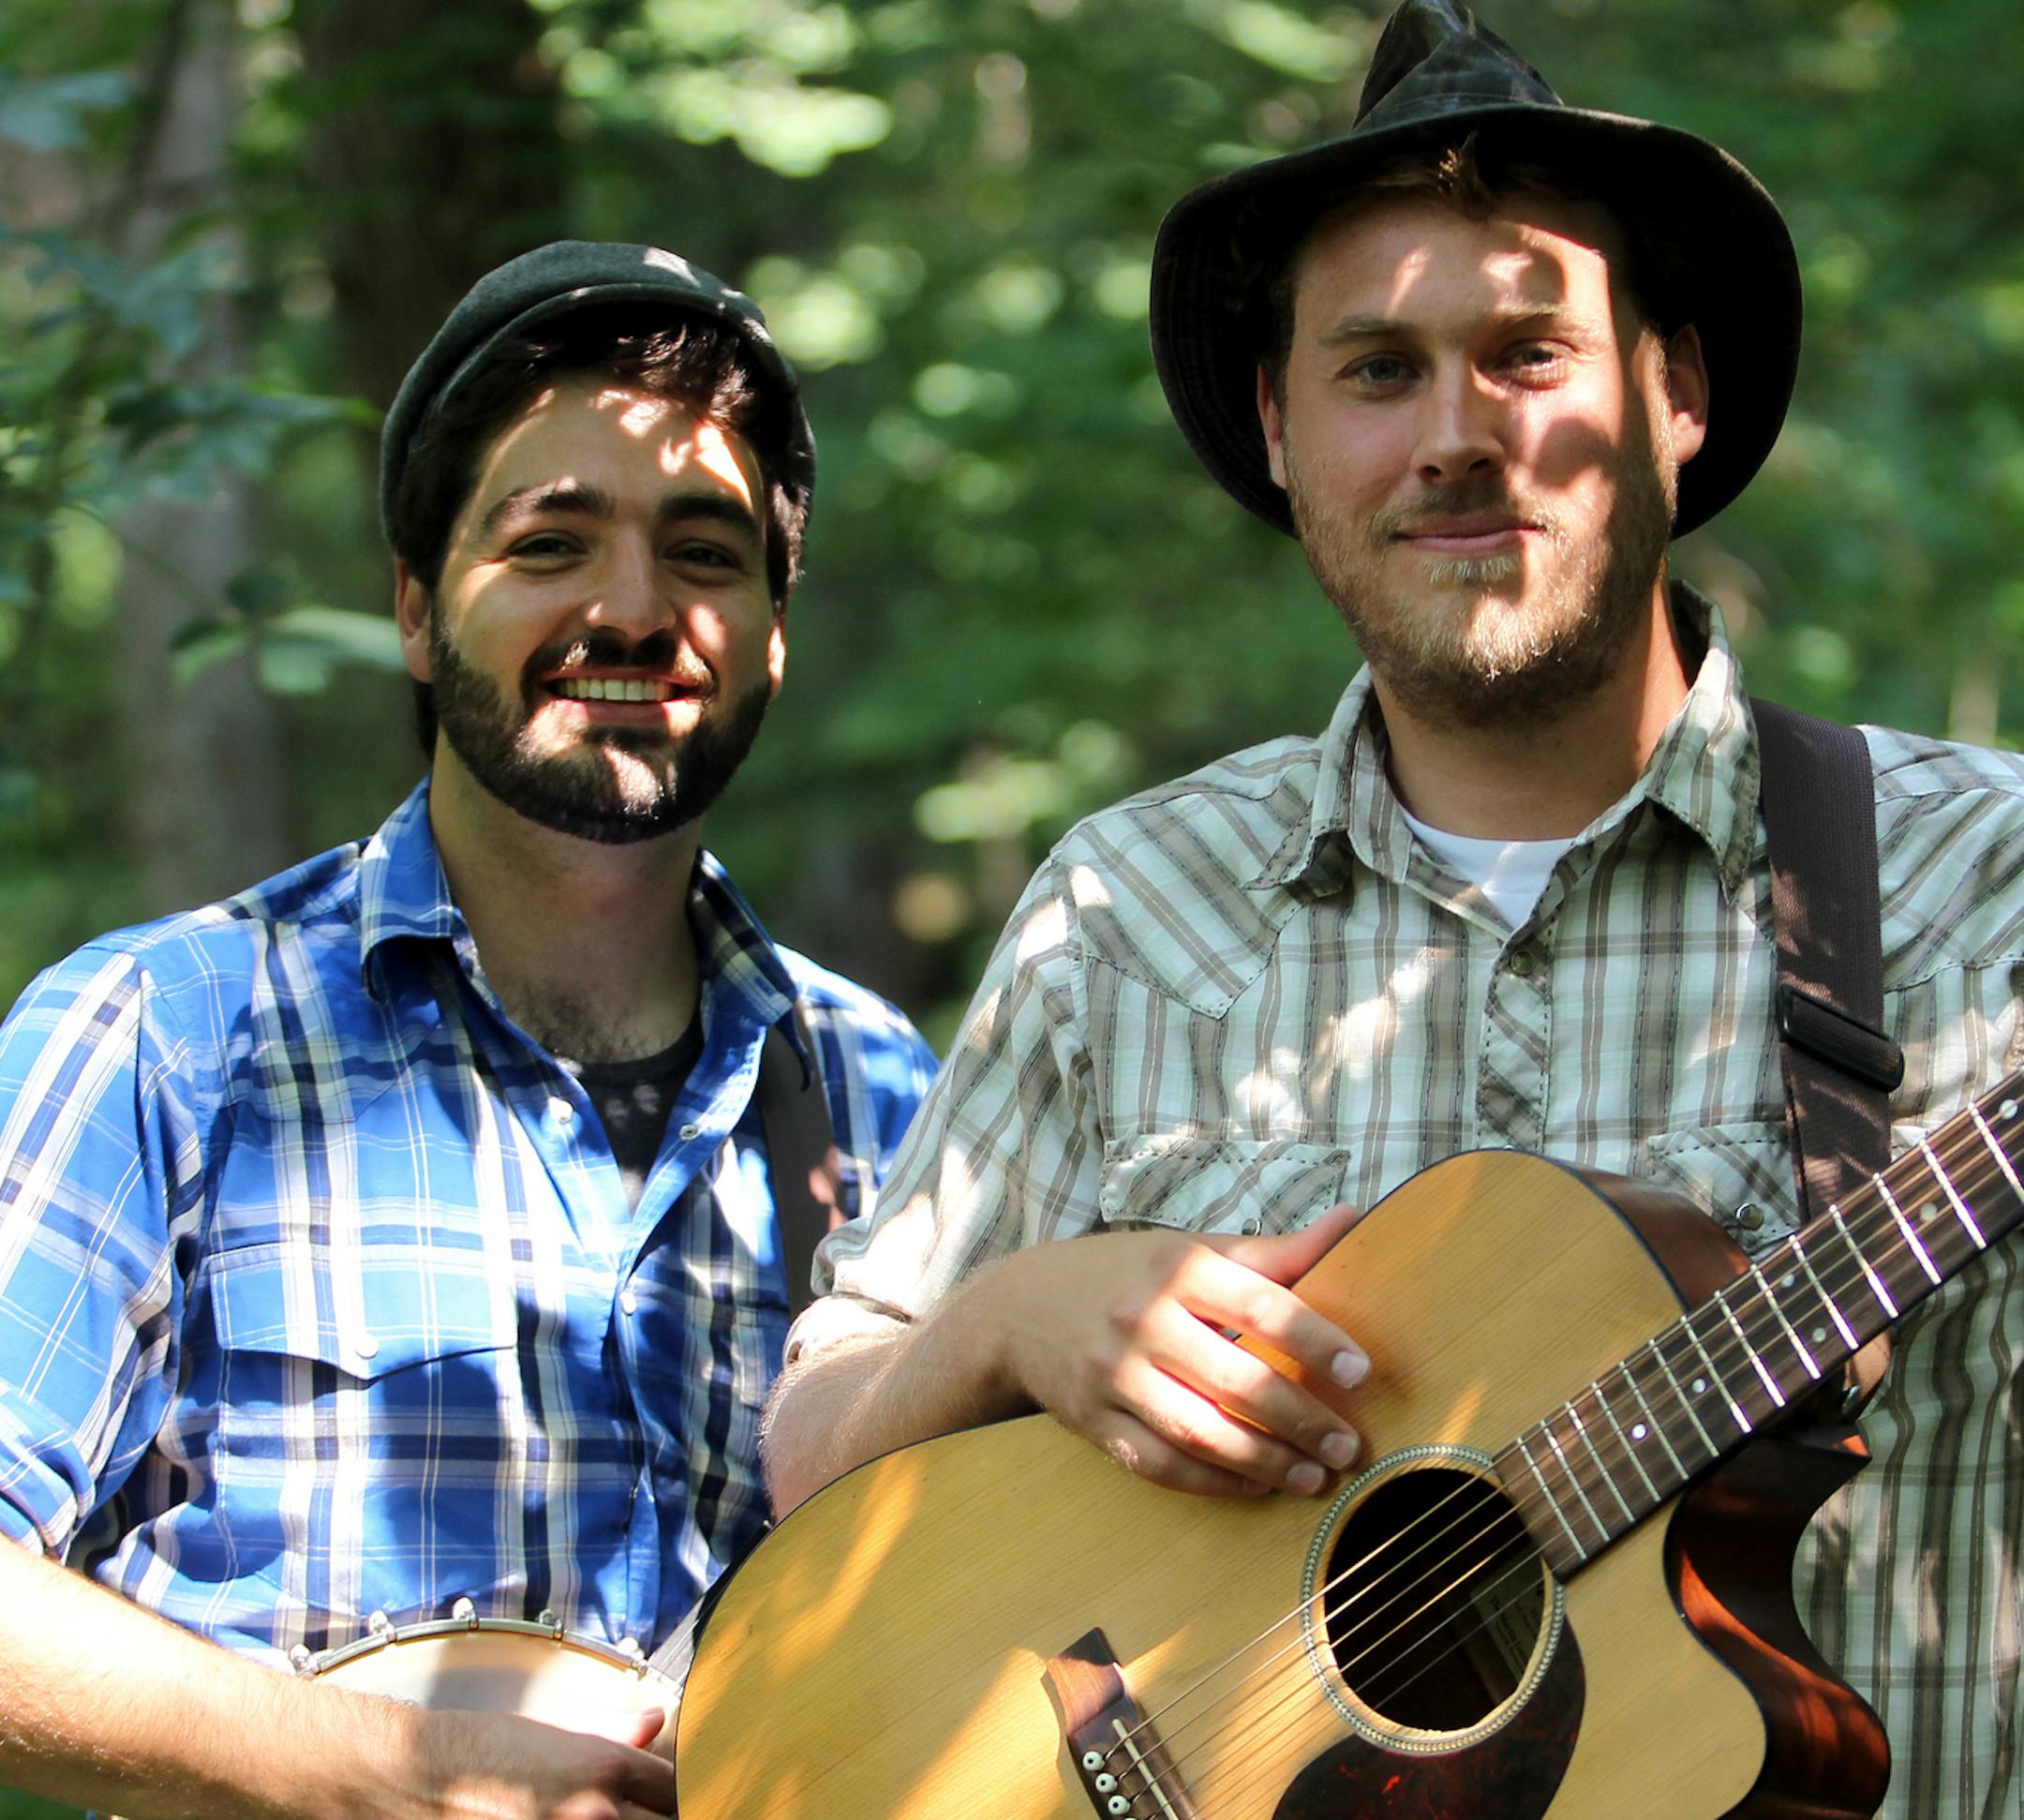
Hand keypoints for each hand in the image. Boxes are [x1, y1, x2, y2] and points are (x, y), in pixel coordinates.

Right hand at [401, 1703, 676, 1818]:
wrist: (410, 1778)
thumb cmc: (479, 1748)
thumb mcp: (549, 1730)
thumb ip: (610, 1731)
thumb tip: (655, 1720)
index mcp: (602, 1765)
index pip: (675, 1786)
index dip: (682, 1790)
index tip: (677, 1794)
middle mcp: (592, 1811)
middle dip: (662, 1818)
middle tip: (648, 1812)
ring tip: (609, 1819)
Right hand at [985, 1203, 1367, 1497]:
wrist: (1018, 1308)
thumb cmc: (1124, 1274)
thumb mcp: (1189, 1250)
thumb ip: (1271, 1252)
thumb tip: (1349, 1222)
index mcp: (1175, 1268)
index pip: (1258, 1303)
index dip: (1314, 1339)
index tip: (1359, 1371)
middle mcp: (1142, 1320)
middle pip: (1234, 1376)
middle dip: (1300, 1417)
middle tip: (1347, 1444)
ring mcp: (1113, 1375)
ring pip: (1198, 1429)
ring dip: (1264, 1460)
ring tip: (1314, 1476)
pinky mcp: (1093, 1423)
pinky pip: (1160, 1463)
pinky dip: (1213, 1481)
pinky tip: (1256, 1484)